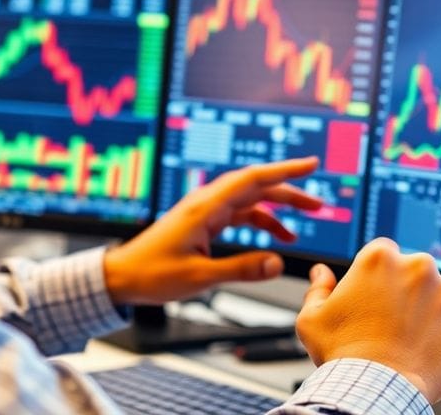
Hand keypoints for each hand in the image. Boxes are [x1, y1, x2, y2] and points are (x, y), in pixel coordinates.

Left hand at [103, 157, 321, 304]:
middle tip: (319, 204)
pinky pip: (239, 214)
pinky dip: (261, 221)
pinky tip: (276, 237)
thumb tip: (278, 262)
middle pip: (256, 187)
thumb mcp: (200, 276)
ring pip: (250, 201)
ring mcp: (205, 211)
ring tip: (303, 223)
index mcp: (206, 208)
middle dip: (289, 191)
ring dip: (277, 209)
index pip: (252, 179)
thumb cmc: (153, 274)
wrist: (121, 276)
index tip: (310, 164)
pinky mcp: (203, 222)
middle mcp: (207, 203)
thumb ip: (241, 269)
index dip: (284, 170)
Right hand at [295, 238, 440, 403]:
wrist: (376, 390)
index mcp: (381, 258)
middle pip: (416, 271)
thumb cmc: (343, 355)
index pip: (385, 254)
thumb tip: (322, 273)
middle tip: (393, 322)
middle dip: (408, 292)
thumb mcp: (312, 318)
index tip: (376, 297)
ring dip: (433, 310)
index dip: (379, 278)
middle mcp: (419, 267)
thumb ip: (319, 288)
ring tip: (413, 338)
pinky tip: (435, 346)